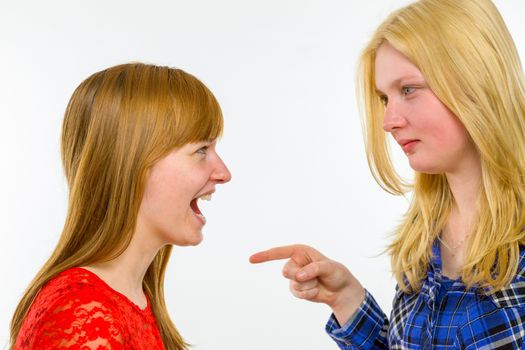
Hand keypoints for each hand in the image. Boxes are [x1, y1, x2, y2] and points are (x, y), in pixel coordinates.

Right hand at [249, 244, 364, 324]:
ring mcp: (294, 276)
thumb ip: (313, 269)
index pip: (279, 252)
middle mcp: (295, 262)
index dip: (265, 255)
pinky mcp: (296, 288)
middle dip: (300, 276)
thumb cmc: (336, 273)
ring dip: (307, 286)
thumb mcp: (329, 267)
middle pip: (286, 271)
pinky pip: (296, 293)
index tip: (251, 259)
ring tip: (318, 282)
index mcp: (300, 251)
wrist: (340, 290)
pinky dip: (307, 294)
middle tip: (315, 276)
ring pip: (293, 284)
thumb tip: (298, 276)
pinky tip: (315, 290)